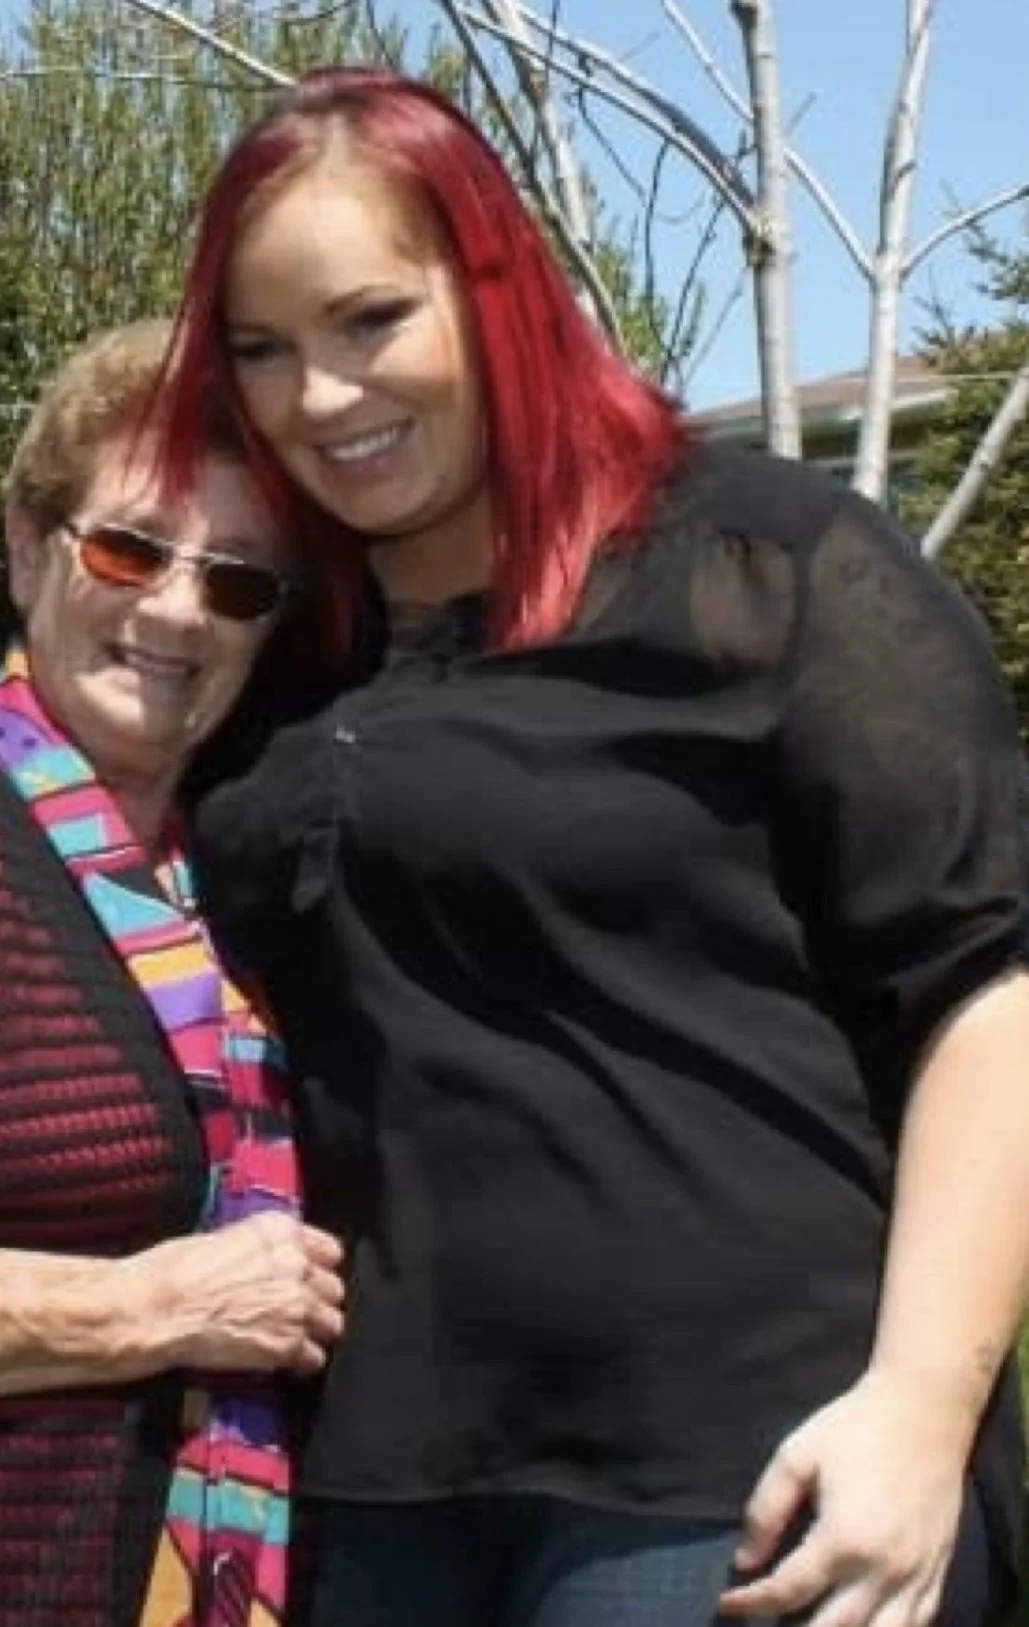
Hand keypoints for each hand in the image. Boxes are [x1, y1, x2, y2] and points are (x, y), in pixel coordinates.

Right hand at [118, 1211, 344, 1376]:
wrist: (157, 1308)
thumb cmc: (174, 1270)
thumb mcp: (223, 1238)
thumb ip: (259, 1248)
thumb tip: (265, 1262)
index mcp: (282, 1232)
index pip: (329, 1251)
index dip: (317, 1268)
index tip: (309, 1279)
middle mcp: (297, 1265)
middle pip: (333, 1290)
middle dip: (317, 1302)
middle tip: (297, 1313)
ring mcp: (296, 1306)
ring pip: (332, 1324)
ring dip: (315, 1332)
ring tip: (294, 1339)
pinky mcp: (287, 1345)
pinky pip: (314, 1358)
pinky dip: (302, 1363)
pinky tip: (284, 1362)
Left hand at [719, 1369, 969, 1625]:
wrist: (925, 1410)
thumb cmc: (856, 1428)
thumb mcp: (797, 1455)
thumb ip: (766, 1510)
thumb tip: (744, 1561)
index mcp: (844, 1539)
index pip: (787, 1593)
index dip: (750, 1603)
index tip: (726, 1602)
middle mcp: (883, 1570)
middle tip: (760, 1625)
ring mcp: (916, 1578)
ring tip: (806, 1625)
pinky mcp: (938, 1574)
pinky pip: (913, 1626)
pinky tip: (858, 1625)